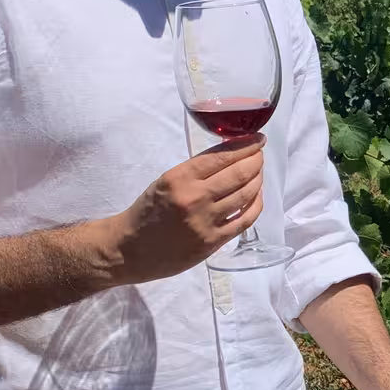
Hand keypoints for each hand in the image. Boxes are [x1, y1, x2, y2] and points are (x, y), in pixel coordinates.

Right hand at [104, 137, 266, 284]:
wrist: (130, 249)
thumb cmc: (148, 212)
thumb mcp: (166, 181)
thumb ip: (196, 171)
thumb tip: (230, 155)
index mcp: (180, 178)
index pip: (222, 156)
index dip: (246, 145)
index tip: (257, 140)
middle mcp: (194, 198)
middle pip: (239, 173)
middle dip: (256, 160)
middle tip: (259, 155)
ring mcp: (206, 221)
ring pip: (245, 195)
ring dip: (257, 180)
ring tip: (258, 173)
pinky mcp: (212, 242)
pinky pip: (245, 220)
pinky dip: (255, 205)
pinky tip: (256, 197)